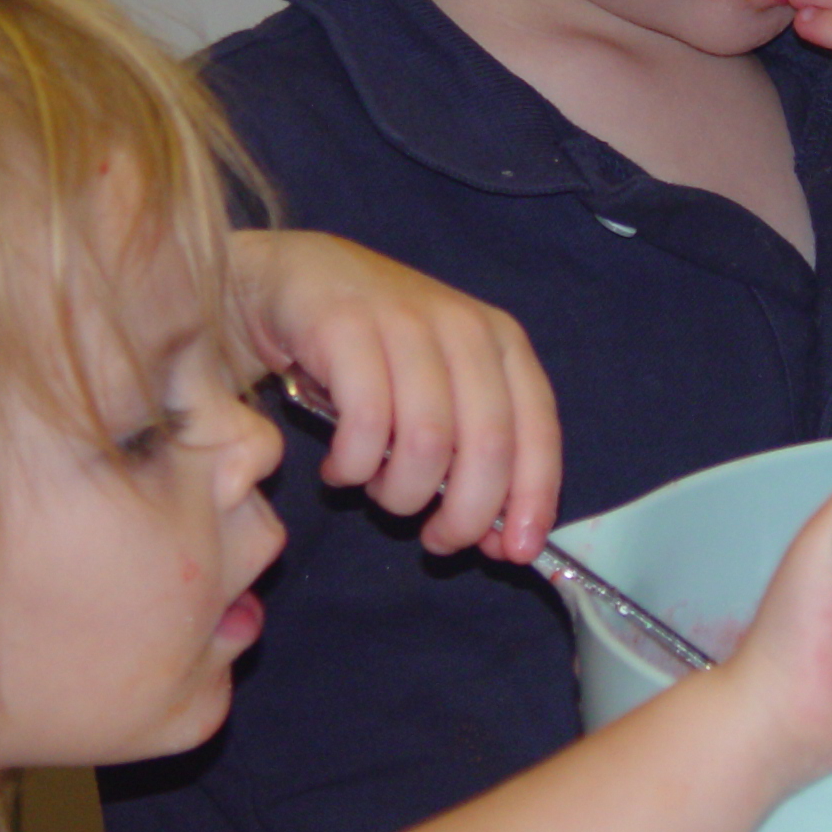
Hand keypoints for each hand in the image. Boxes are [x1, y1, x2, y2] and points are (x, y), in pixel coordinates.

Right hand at [227, 232, 559, 559]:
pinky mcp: (347, 328)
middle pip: (488, 446)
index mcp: (501, 342)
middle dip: (465, 515)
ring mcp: (406, 322)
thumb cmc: (374, 349)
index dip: (530, 499)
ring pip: (427, 442)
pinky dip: (354, 467)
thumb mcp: (440, 388)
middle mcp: (463, 327)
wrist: (294, 280)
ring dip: (402, 493)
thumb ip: (473, 451)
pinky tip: (341, 469)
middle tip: (436, 540)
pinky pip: (365, 423)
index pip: (537, 430)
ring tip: (378, 493)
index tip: (512, 552)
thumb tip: (499, 537)